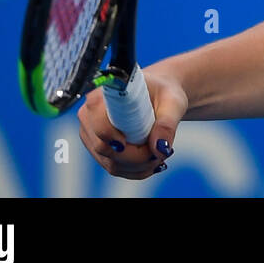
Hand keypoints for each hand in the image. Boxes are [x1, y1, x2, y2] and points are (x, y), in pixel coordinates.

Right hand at [77, 64, 187, 180]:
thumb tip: (160, 149)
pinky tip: (151, 160)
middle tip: (162, 152)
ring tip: (160, 155)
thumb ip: (167, 124)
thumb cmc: (164, 93)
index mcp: (105, 92)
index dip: (110, 134)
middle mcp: (91, 113)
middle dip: (136, 157)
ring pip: (110, 162)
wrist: (159, 96)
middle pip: (104, 147)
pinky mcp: (97, 148)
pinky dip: (135, 169)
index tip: (131, 144)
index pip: (97, 117)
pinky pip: (113, 167)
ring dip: (139, 166)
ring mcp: (91, 133)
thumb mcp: (172, 103)